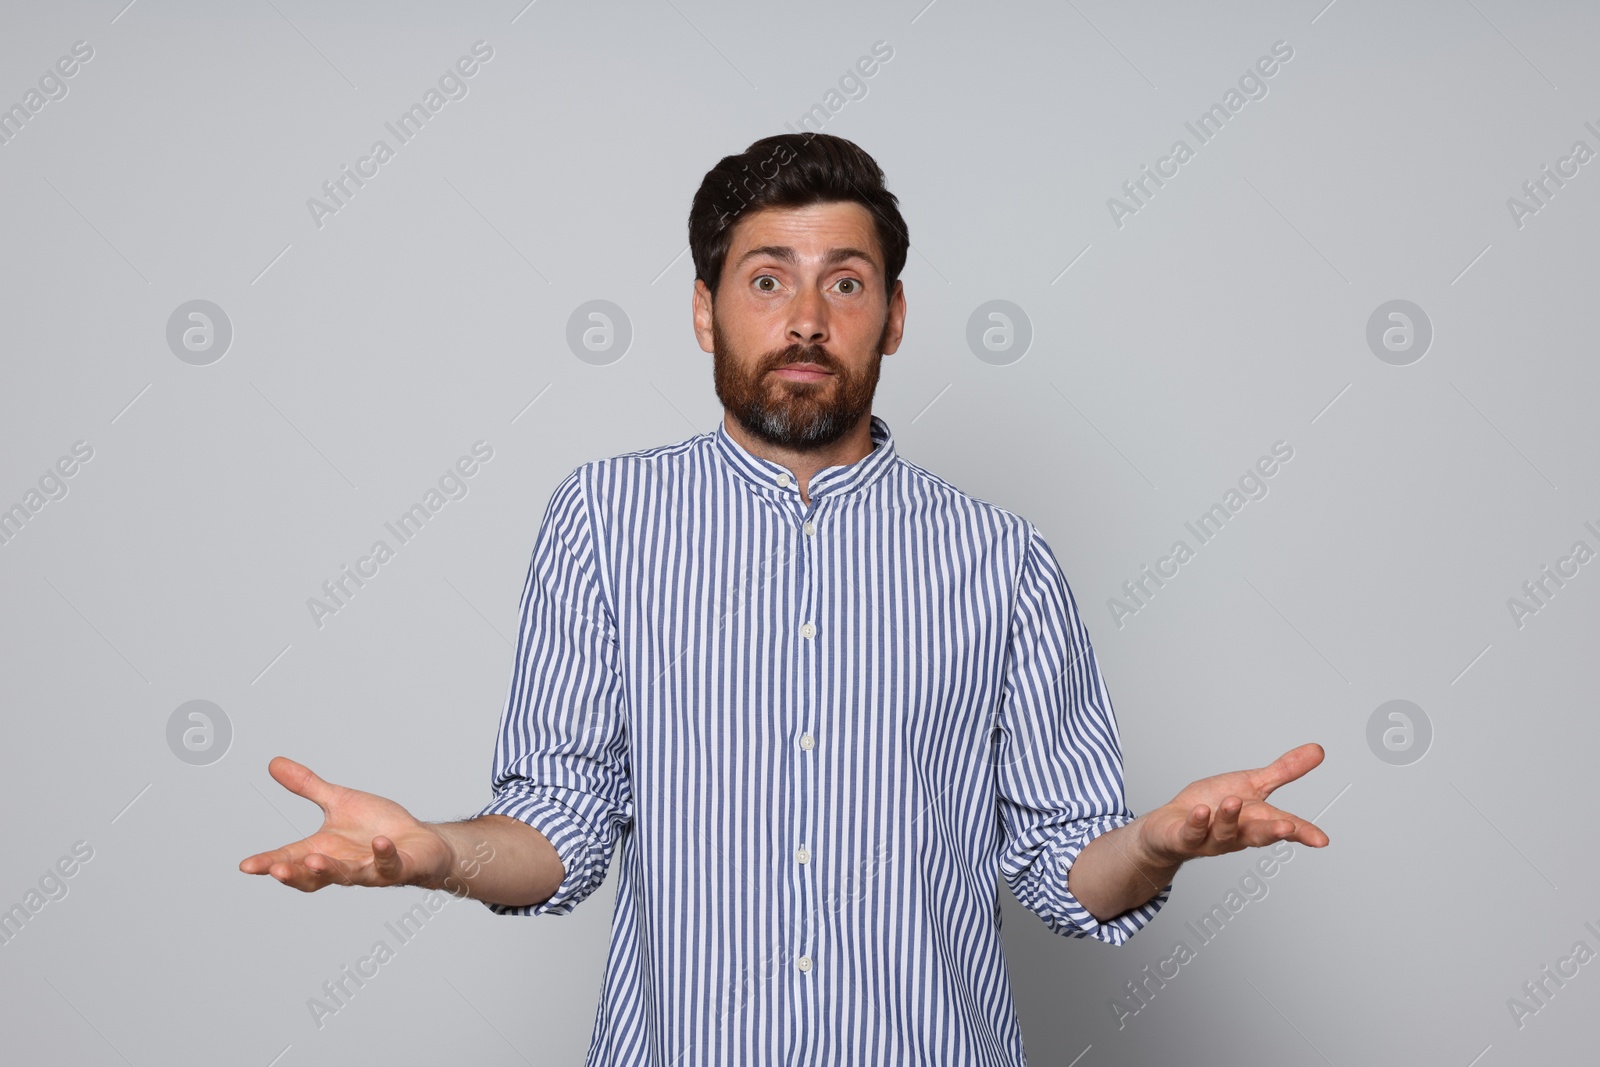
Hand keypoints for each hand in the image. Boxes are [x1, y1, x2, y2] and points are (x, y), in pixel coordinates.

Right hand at [238, 756, 453, 892]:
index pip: (290, 859)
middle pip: (313, 876)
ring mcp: (369, 869)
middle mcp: (342, 865)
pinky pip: (389, 865)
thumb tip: (274, 763)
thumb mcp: (339, 801)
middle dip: (294, 873)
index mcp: (324, 850)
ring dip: (330, 869)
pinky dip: (383, 855)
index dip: (268, 863)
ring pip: (347, 875)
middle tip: (277, 870)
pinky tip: (379, 843)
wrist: (419, 841)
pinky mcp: (397, 868)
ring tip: (314, 859)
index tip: (246, 865)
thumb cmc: (377, 826)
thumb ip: (308, 787)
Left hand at [1136, 742, 1329, 867]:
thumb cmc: (1214, 805)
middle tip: (1288, 828)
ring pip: (1223, 832)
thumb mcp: (1252, 784)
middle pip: (1257, 835)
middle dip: (1273, 832)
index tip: (1322, 840)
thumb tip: (1318, 751)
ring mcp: (1210, 837)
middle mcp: (1237, 833)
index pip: (1282, 825)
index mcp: (1256, 820)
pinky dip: (1197, 823)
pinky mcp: (1184, 837)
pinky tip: (1201, 811)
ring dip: (1229, 818)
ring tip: (1234, 801)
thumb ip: (1283, 772)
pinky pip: (1191, 833)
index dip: (1303, 833)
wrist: (1172, 826)